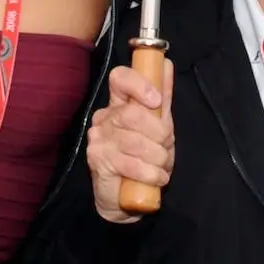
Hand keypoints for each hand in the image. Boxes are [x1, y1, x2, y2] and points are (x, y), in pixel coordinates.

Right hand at [88, 59, 173, 222]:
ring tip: (162, 167)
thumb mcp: (159, 127)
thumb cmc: (144, 159)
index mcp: (118, 104)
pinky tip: (157, 178)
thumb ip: (163, 98)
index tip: (156, 101)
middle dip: (159, 133)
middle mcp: (105, 117)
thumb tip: (166, 64)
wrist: (127, 199)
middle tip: (166, 148)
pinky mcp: (97, 160)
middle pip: (132, 113)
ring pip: (134, 140)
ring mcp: (98, 138)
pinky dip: (151, 173)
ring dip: (158, 157)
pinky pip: (130, 163)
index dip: (139, 84)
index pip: (120, 78)